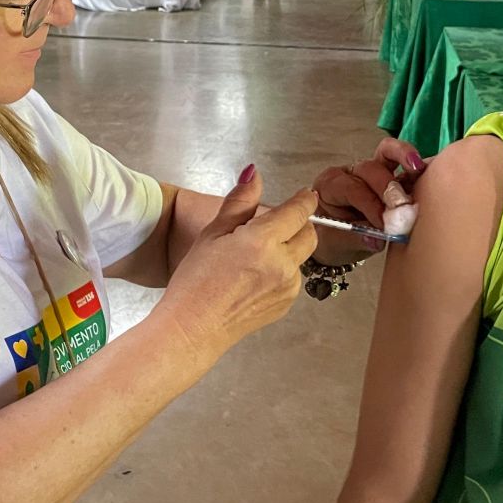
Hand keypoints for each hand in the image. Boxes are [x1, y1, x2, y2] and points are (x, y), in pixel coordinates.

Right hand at [154, 169, 317, 366]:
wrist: (193, 329)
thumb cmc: (196, 280)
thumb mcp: (212, 233)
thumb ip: (239, 202)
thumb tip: (255, 174)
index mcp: (262, 241)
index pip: (297, 212)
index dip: (304, 199)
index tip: (306, 193)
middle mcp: (282, 264)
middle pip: (309, 234)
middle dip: (299, 224)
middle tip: (275, 225)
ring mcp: (288, 287)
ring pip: (301, 257)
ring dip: (289, 249)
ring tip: (255, 257)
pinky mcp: (287, 304)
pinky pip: (294, 278)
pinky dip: (283, 271)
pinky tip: (254, 278)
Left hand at [311, 138, 425, 264]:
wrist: (336, 241)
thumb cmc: (332, 238)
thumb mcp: (336, 243)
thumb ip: (355, 239)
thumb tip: (377, 240)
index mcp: (330, 185)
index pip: (352, 188)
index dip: (369, 204)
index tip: (383, 224)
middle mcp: (351, 172)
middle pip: (370, 169)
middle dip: (387, 187)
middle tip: (402, 207)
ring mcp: (373, 170)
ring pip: (387, 152)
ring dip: (404, 157)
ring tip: (418, 168)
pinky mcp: (392, 175)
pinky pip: (403, 161)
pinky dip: (416, 164)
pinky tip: (427, 169)